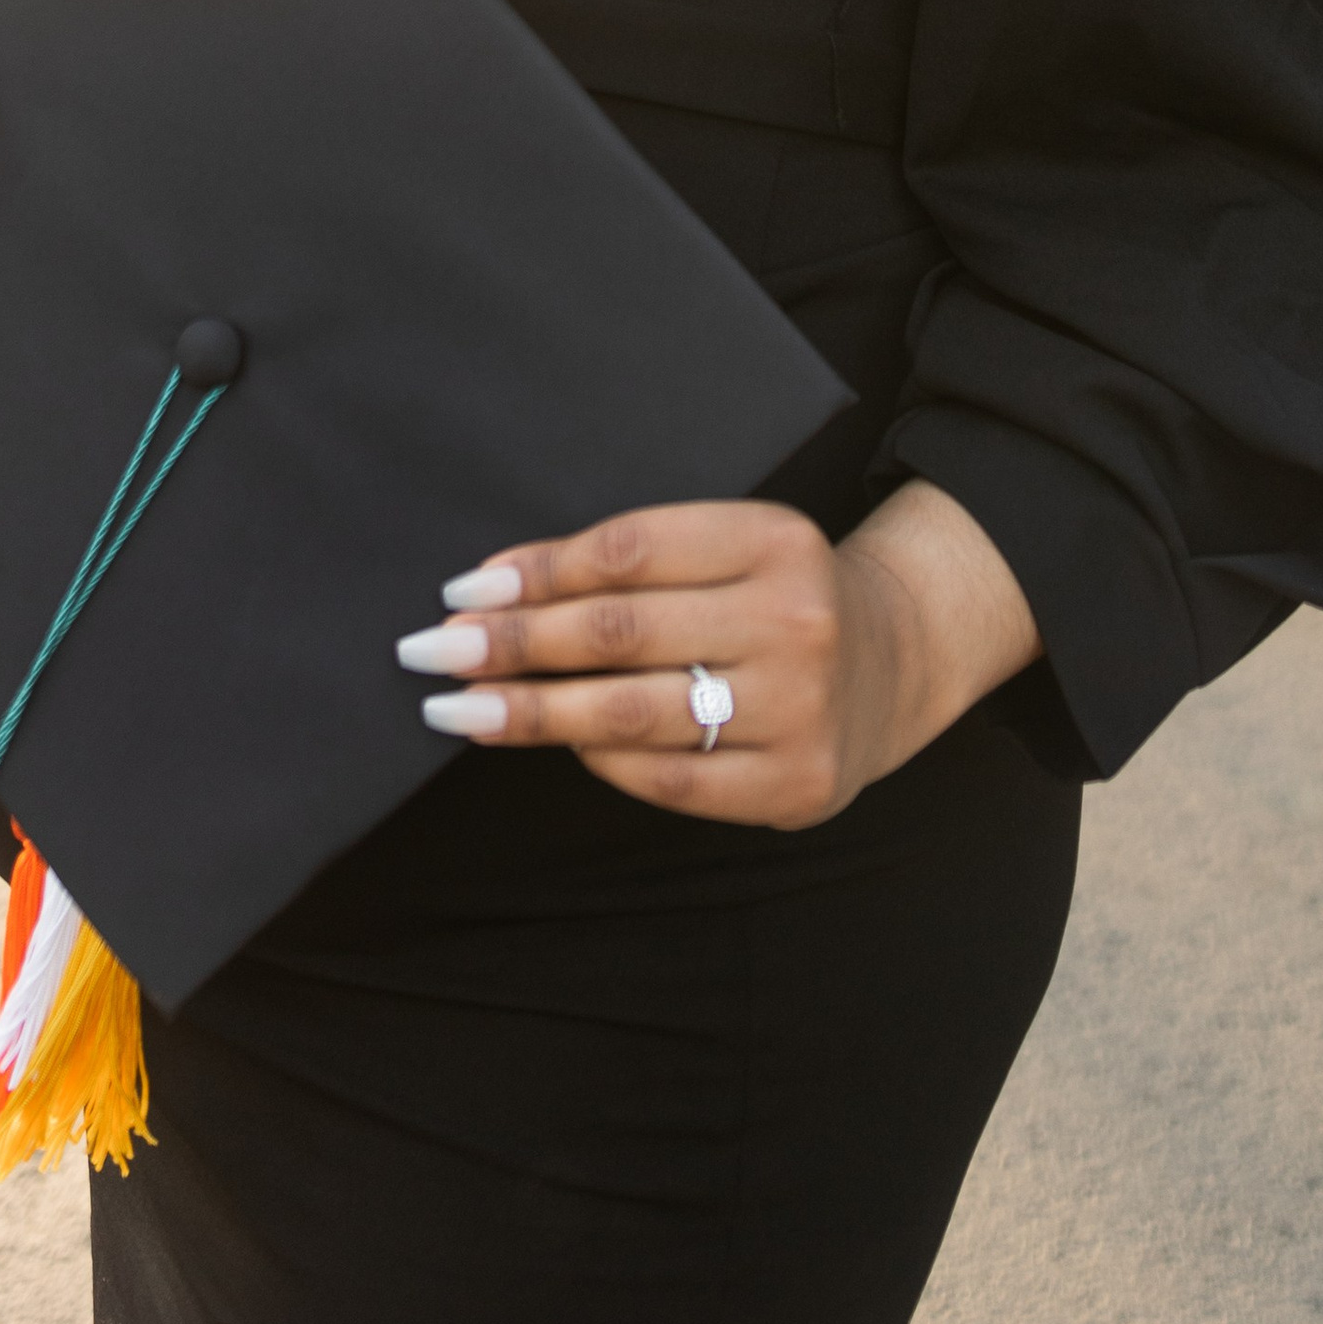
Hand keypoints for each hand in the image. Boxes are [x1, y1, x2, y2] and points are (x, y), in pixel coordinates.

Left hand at [393, 482, 1040, 827]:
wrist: (890, 664)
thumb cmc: (771, 596)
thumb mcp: (721, 547)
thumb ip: (624, 561)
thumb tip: (490, 587)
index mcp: (774, 539)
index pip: (629, 552)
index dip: (537, 573)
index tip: (463, 590)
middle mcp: (796, 621)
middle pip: (621, 634)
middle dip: (512, 644)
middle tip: (432, 652)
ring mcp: (802, 709)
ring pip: (635, 714)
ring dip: (532, 712)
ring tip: (460, 710)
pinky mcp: (797, 783)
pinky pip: (671, 779)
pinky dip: (602, 760)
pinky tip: (555, 744)